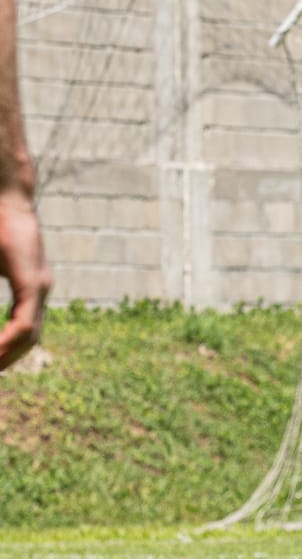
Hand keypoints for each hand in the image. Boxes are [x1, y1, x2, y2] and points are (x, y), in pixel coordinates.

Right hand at [0, 189, 50, 371]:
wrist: (5, 198)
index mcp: (29, 287)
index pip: (22, 328)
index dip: (8, 349)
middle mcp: (39, 290)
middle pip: (28, 339)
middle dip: (9, 360)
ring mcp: (39, 286)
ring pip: (29, 335)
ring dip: (8, 355)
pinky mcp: (32, 282)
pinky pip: (26, 322)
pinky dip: (10, 340)